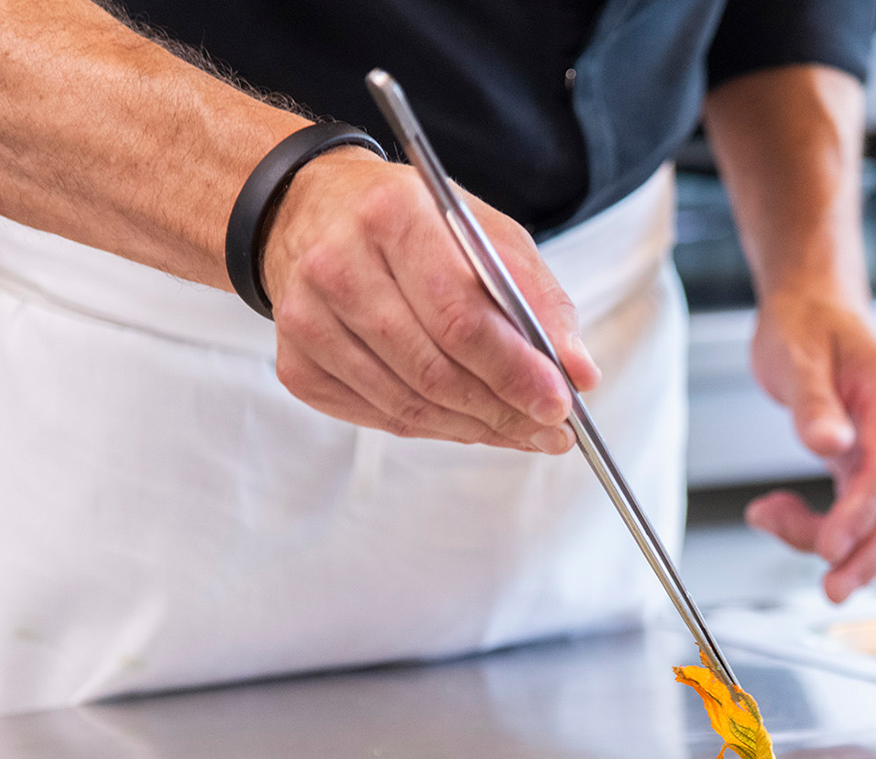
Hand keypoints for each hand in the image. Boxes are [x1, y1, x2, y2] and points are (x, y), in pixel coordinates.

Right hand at [260, 149, 598, 451]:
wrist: (308, 213)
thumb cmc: (406, 221)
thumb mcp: (481, 230)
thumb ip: (536, 297)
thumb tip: (579, 372)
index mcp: (392, 216)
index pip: (461, 316)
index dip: (515, 370)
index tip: (560, 402)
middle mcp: (338, 267)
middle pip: (435, 370)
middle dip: (504, 410)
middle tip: (550, 428)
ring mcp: (307, 321)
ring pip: (408, 405)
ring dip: (475, 427)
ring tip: (520, 429)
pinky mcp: (296, 366)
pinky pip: (379, 418)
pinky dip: (434, 428)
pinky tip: (467, 420)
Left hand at [744, 294, 875, 601]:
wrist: (813, 308)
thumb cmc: (806, 327)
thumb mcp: (796, 358)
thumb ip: (813, 404)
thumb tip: (829, 443)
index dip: (862, 513)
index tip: (830, 547)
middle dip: (870, 554)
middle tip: (832, 589)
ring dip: (844, 545)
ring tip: (773, 523)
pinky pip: (863, 510)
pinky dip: (828, 525)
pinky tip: (782, 516)